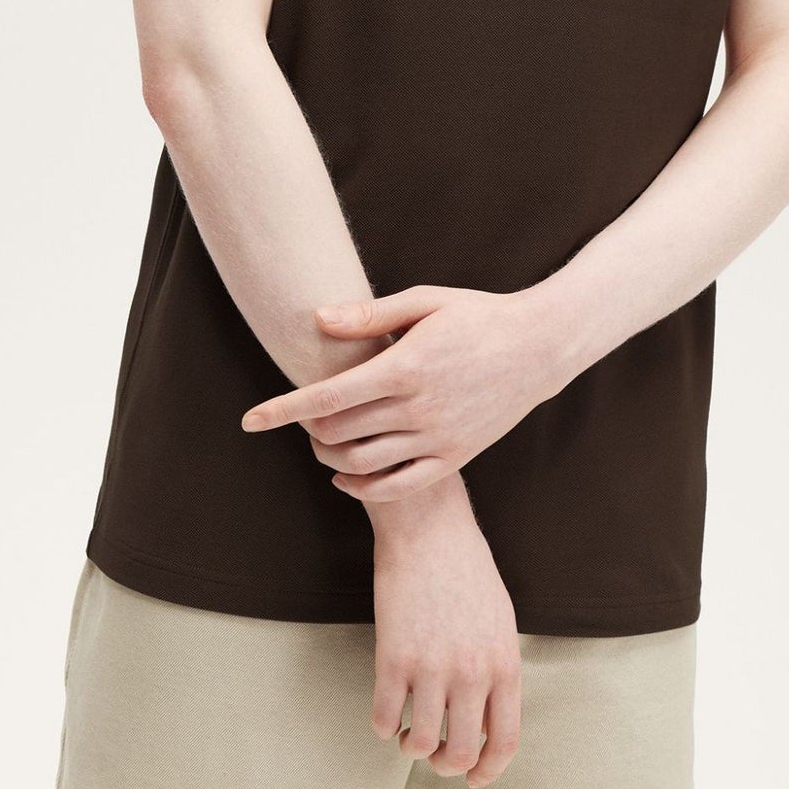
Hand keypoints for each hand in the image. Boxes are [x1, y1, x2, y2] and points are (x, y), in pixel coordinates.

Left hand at [239, 284, 554, 500]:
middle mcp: (419, 409)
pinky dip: (362, 486)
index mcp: (406, 367)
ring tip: (321, 438)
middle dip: (306, 427)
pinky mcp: (454, 457)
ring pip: (361, 464)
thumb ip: (368, 315)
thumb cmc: (476, 316)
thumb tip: (317, 319)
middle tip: (297, 413)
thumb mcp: (425, 301)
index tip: (250, 420)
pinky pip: (397, 485)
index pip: (327, 396)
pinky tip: (345, 476)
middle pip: (338, 431)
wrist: (538, 348)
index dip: (282, 410)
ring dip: (328, 456)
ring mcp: (438, 438)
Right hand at [370, 481, 521, 787]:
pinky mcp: (393, 657)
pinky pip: (384, 718)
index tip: (472, 777)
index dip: (487, 771)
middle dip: (445, 765)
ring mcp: (431, 666)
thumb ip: (498, 672)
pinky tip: (386, 712)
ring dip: (411, 748)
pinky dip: (383, 725)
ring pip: (420, 743)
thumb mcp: (500, 622)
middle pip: (459, 753)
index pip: (503, 742)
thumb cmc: (467, 571)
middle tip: (434, 754)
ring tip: (408, 732)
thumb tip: (485, 722)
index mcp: (505, 664)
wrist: (429, 529)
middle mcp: (472, 672)